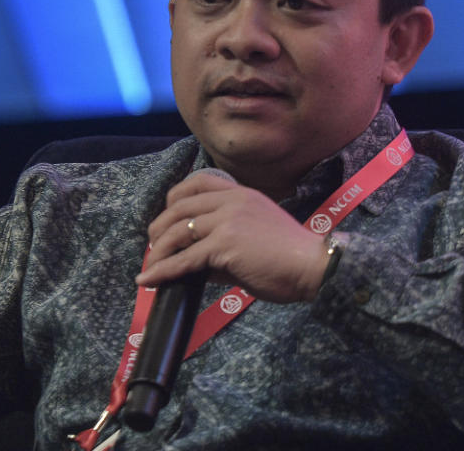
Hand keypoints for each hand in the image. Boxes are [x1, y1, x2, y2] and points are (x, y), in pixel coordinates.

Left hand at [137, 172, 328, 302]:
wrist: (314, 266)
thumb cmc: (290, 257)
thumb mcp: (255, 236)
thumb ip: (223, 244)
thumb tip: (193, 264)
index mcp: (241, 194)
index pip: (198, 182)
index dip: (175, 198)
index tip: (167, 215)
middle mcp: (231, 201)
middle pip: (180, 206)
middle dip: (160, 226)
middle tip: (152, 244)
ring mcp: (227, 221)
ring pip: (178, 231)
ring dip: (158, 250)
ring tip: (149, 265)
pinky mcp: (224, 245)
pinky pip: (185, 258)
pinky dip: (163, 270)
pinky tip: (149, 279)